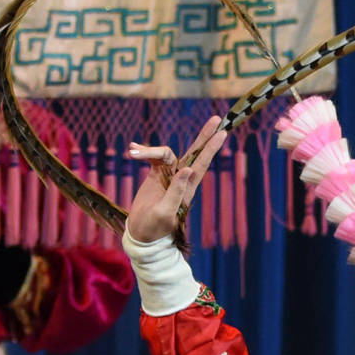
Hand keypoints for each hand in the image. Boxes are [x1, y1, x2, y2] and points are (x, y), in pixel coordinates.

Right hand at [123, 117, 227, 245]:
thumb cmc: (155, 227)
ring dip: (149, 150)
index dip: (211, 148)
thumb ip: (176, 191)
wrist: (142, 234)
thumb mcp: (165, 212)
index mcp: (188, 187)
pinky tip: (132, 149)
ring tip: (132, 152)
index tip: (222, 133)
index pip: (202, 163)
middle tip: (216, 119)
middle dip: (204, 135)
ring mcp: (169, 175)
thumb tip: (187, 170)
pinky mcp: (156, 175)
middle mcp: (181, 178)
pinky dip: (143, 152)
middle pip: (194, 152)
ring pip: (165, 153)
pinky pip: (153, 157)